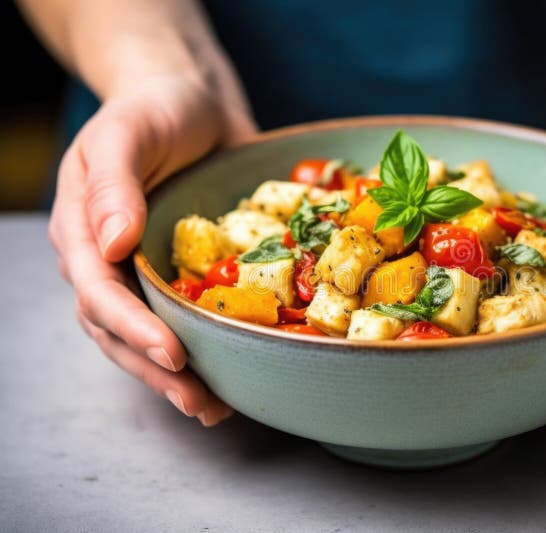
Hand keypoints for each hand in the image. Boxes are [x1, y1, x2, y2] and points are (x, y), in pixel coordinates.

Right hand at [50, 74, 256, 424]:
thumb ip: (112, 186)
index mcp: (84, 231)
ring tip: (214, 407)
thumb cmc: (153, 109)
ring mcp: (147, 270)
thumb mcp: (126, 134)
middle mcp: (111, 260)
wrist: (191, 100)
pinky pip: (189, 318)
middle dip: (156, 371)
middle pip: (120, 331)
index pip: (99, 293)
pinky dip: (208, 349)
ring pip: (151, 336)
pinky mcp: (184, 271)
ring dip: (177, 377)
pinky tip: (234, 374)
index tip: (172, 354)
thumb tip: (108, 245)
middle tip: (198, 402)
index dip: (133, 328)